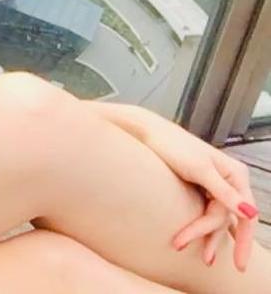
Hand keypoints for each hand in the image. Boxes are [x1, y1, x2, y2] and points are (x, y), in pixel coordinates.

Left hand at [140, 117, 259, 272]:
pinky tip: (207, 240)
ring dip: (208, 236)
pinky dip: (205, 226)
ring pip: (217, 216)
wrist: (146, 132)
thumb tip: (250, 213)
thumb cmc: (171, 146)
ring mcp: (214, 183)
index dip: (243, 241)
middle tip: (208, 262)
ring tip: (201, 258)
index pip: (245, 215)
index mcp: (235, 174)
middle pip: (229, 218)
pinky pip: (208, 210)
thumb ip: (224, 192)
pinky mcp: (199, 184)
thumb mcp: (199, 170)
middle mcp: (229, 179)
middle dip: (218, 240)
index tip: (237, 263)